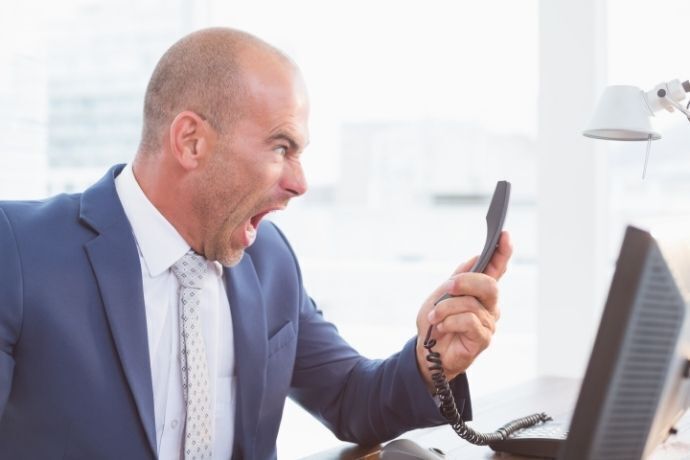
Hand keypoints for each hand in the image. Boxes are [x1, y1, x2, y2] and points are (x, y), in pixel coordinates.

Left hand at [415, 231, 512, 390]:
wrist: (426, 352)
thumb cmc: (436, 322)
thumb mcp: (440, 294)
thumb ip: (459, 277)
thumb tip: (475, 259)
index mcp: (480, 291)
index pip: (497, 268)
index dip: (503, 252)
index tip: (505, 235)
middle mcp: (489, 305)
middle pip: (489, 284)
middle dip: (465, 282)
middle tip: (449, 287)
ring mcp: (489, 322)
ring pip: (472, 304)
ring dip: (446, 308)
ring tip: (434, 317)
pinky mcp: (484, 339)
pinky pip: (468, 321)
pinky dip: (449, 322)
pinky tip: (442, 328)